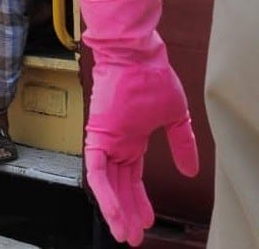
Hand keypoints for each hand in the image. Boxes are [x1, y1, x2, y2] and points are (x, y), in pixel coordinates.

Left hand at [78, 0, 198, 246]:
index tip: (148, 221)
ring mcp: (104, 139)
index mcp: (130, 138)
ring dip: (115, 210)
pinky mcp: (97, 135)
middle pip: (118, 186)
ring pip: (105, 184)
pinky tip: (113, 212)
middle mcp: (114, 142)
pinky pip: (96, 170)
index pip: (131, 177)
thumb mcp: (174, 118)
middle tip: (131, 237)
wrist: (139, 56)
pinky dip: (104, 192)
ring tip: (124, 234)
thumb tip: (190, 171)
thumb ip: (182, 145)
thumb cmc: (154, 78)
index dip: (138, 200)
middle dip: (126, 212)